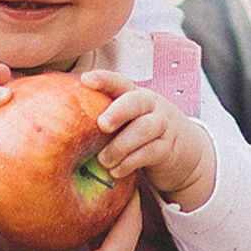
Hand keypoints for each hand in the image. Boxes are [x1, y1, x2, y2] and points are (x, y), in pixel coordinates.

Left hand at [83, 71, 215, 210]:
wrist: (185, 152)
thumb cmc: (144, 133)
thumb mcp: (130, 119)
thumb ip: (109, 117)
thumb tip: (65, 122)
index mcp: (136, 95)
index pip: (120, 82)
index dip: (104, 79)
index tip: (86, 80)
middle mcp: (151, 106)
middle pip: (136, 102)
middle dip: (118, 111)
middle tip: (102, 125)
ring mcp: (163, 126)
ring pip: (144, 129)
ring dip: (121, 145)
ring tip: (103, 160)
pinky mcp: (168, 148)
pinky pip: (150, 152)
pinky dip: (131, 162)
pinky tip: (116, 171)